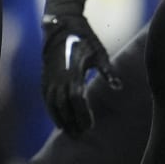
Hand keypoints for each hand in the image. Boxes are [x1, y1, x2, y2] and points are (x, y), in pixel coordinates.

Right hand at [40, 12, 119, 135]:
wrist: (63, 27)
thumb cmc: (86, 40)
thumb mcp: (100, 54)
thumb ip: (108, 72)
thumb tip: (118, 87)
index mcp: (73, 73)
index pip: (77, 100)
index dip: (82, 115)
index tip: (89, 127)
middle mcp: (58, 78)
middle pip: (63, 107)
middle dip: (71, 122)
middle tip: (80, 135)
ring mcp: (49, 79)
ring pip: (52, 105)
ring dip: (60, 120)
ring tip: (70, 132)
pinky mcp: (45, 78)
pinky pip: (46, 100)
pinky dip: (52, 112)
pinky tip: (59, 120)